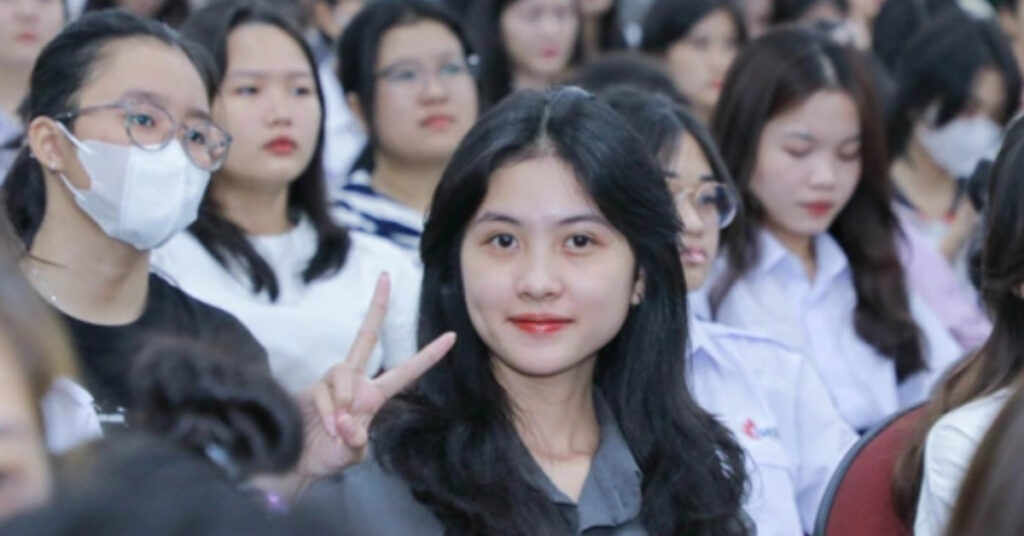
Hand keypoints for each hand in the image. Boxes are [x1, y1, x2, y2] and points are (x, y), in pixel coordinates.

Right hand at [296, 272, 455, 479]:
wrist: (297, 464)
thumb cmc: (328, 455)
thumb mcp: (352, 454)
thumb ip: (356, 441)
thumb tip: (350, 425)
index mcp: (374, 395)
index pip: (406, 371)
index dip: (428, 355)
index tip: (452, 336)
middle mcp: (355, 382)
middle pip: (366, 336)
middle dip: (377, 308)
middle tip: (385, 277)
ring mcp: (332, 382)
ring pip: (344, 371)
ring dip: (344, 401)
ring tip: (340, 428)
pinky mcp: (311, 387)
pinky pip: (324, 390)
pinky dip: (329, 411)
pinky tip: (330, 427)